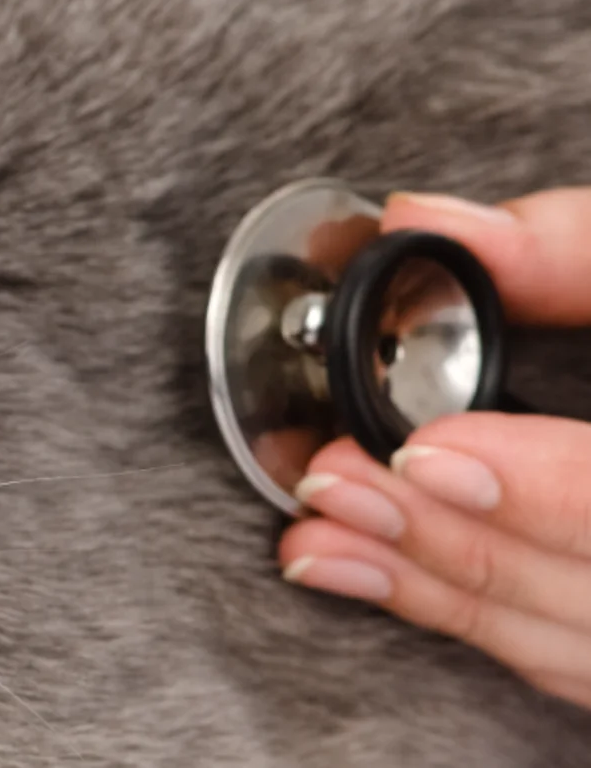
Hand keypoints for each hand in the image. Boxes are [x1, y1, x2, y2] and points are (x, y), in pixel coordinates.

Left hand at [280, 188, 590, 709]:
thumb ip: (586, 249)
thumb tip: (432, 221)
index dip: (555, 491)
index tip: (435, 448)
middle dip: (461, 541)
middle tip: (334, 483)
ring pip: (590, 649)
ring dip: (447, 593)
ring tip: (324, 535)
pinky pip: (590, 668)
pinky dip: (486, 625)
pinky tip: (384, 577)